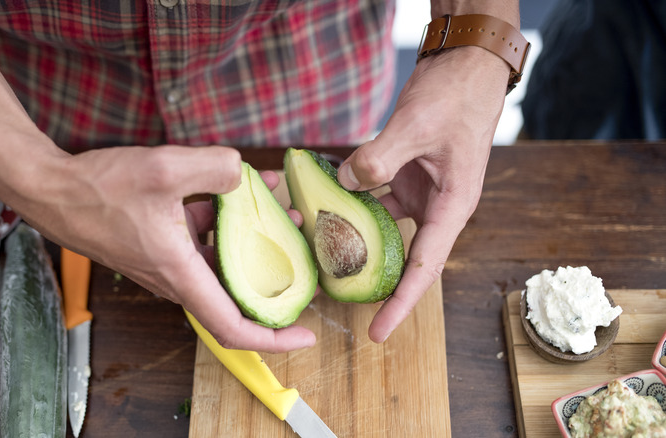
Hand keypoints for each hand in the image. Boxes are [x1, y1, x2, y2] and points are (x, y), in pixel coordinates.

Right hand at [0, 141, 315, 352]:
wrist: (52, 190)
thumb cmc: (97, 189)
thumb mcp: (163, 169)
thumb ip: (214, 168)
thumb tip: (243, 174)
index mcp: (181, 273)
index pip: (233, 327)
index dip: (274, 339)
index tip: (307, 335)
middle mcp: (178, 276)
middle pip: (237, 294)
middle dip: (277, 278)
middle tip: (308, 257)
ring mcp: (170, 260)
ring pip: (224, 261)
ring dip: (255, 241)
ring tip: (282, 212)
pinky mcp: (163, 242)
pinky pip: (205, 239)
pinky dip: (228, 220)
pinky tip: (242, 187)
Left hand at [337, 46, 509, 341]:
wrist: (466, 65)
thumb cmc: (456, 96)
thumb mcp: (417, 126)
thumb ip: (380, 158)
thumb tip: (345, 182)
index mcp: (452, 206)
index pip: (424, 267)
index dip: (401, 303)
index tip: (378, 331)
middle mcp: (436, 206)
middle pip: (403, 256)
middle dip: (373, 279)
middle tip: (336, 297)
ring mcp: (419, 191)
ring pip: (383, 228)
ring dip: (355, 237)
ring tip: (321, 252)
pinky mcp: (405, 175)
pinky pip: (374, 198)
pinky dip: (352, 202)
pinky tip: (325, 202)